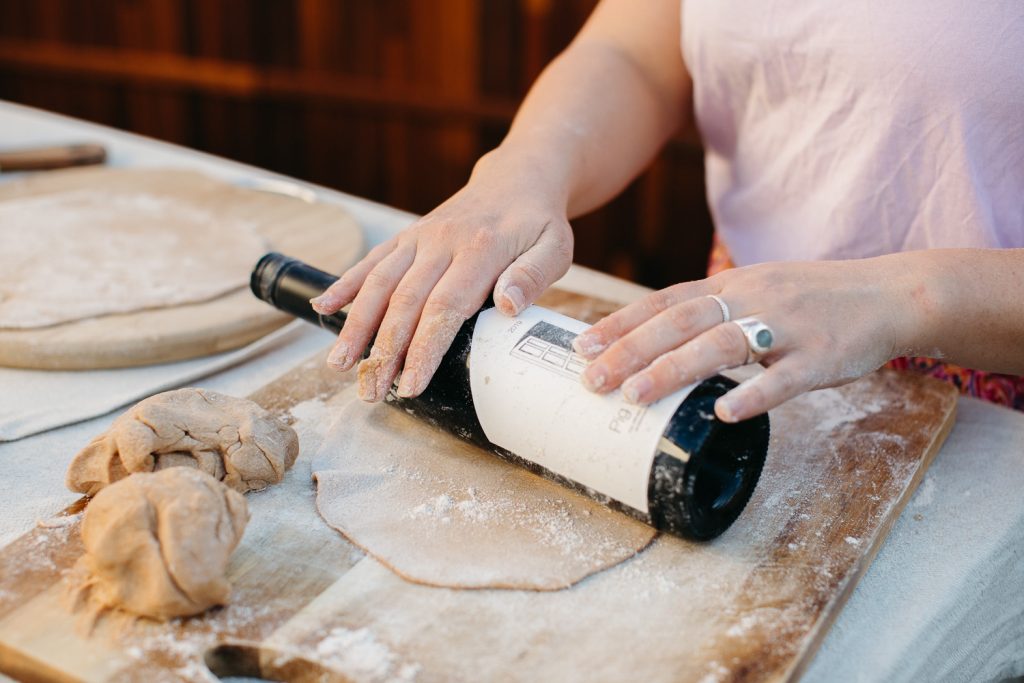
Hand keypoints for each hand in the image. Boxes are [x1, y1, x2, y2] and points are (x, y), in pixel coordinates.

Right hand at [309, 149, 573, 401]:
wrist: (518, 178)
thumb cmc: (539, 222)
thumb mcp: (555, 248)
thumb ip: (533, 276)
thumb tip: (507, 305)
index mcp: (481, 249)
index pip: (445, 307)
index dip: (423, 349)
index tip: (411, 385)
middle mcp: (442, 241)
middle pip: (404, 301)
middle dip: (384, 350)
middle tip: (371, 391)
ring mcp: (420, 236)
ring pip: (380, 283)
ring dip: (356, 325)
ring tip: (341, 364)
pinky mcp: (408, 235)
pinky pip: (372, 260)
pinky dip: (346, 283)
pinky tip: (323, 307)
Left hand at [572, 257, 915, 421]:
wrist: (888, 293)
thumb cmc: (814, 300)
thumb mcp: (757, 292)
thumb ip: (712, 313)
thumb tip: (658, 343)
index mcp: (731, 286)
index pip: (664, 301)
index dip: (621, 323)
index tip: (581, 345)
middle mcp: (751, 299)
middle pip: (680, 322)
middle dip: (630, 350)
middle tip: (591, 379)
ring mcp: (786, 326)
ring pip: (721, 345)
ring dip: (674, 369)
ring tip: (634, 395)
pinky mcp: (821, 355)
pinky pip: (784, 378)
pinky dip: (753, 394)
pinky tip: (723, 412)